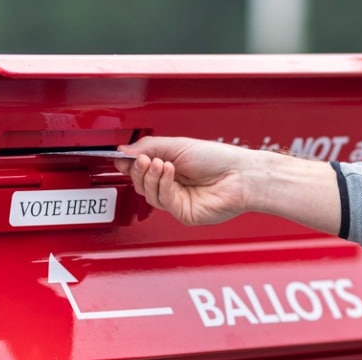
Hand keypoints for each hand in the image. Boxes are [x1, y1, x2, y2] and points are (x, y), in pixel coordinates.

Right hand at [116, 137, 257, 225]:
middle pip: (141, 184)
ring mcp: (178, 201)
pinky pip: (164, 201)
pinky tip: (169, 172)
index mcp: (171, 168)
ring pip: (149, 194)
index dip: (129, 165)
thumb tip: (124, 152)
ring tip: (160, 164)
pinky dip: (163, 185)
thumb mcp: (178, 145)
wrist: (241, 175)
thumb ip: (149, 147)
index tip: (120, 157)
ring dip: (151, 177)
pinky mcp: (184, 213)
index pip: (142, 169)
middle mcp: (173, 185)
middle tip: (143, 160)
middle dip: (139, 170)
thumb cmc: (218, 159)